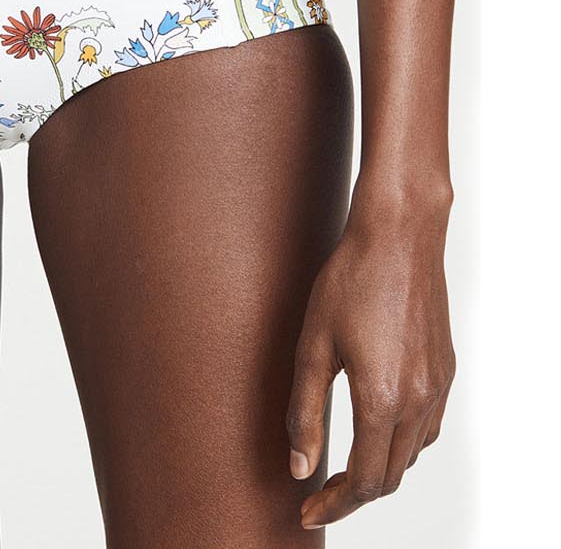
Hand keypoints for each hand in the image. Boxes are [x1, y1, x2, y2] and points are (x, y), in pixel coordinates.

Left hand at [286, 194, 454, 528]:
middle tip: (318, 496)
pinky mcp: (445, 370)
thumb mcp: (312, 344)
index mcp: (382, 398)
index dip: (335, 504)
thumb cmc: (351, 279)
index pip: (364, 481)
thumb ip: (304, 410)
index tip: (308, 510)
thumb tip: (300, 467)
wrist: (399, 236)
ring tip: (342, 467)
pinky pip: (427, 427)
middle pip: (390, 477)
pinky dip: (402, 443)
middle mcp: (419, 400)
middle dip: (353, 495)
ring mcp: (438, 386)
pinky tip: (377, 430)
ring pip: (412, 455)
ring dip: (379, 470)